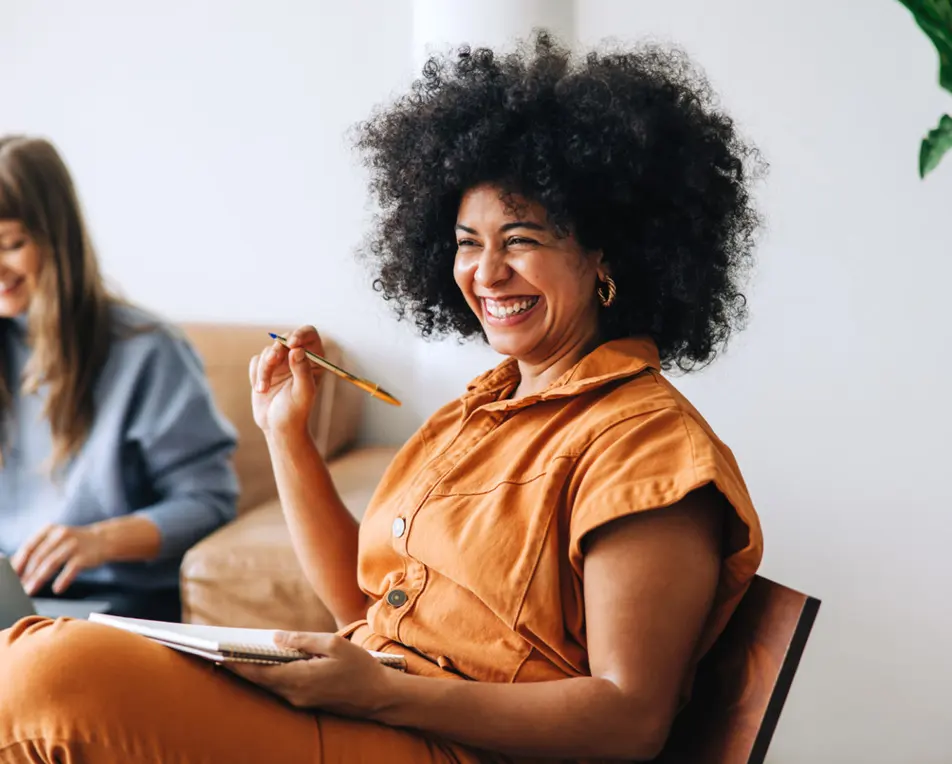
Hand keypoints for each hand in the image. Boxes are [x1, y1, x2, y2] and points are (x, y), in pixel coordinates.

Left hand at [11, 523, 107, 594]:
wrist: (103, 539)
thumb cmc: (73, 543)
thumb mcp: (55, 540)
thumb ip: (37, 551)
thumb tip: (14, 568)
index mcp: (50, 530)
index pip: (29, 547)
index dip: (18, 563)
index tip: (12, 577)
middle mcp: (61, 534)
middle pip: (39, 557)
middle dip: (27, 575)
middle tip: (20, 588)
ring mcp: (74, 544)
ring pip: (51, 563)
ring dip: (38, 579)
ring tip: (30, 590)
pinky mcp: (86, 555)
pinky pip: (71, 569)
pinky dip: (62, 580)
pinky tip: (57, 589)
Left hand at [228, 632, 393, 716]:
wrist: (380, 697)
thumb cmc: (360, 668)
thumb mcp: (334, 644)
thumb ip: (302, 640)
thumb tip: (276, 637)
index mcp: (299, 678)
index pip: (258, 672)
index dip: (235, 664)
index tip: (216, 655)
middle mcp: (295, 694)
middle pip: (259, 681)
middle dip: (237, 668)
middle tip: (216, 654)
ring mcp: (300, 701)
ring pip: (269, 685)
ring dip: (252, 673)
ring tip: (234, 657)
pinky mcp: (307, 702)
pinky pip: (281, 688)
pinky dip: (268, 677)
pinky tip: (264, 666)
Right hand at [250, 325, 324, 436]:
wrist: (277, 426)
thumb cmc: (295, 412)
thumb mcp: (303, 392)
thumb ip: (302, 370)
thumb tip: (297, 350)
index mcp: (314, 360)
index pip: (309, 334)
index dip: (300, 334)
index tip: (292, 344)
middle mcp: (298, 357)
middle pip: (285, 338)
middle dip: (276, 351)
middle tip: (271, 361)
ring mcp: (281, 362)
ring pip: (268, 351)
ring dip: (264, 369)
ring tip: (263, 389)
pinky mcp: (265, 368)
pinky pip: (256, 361)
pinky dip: (256, 374)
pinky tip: (261, 390)